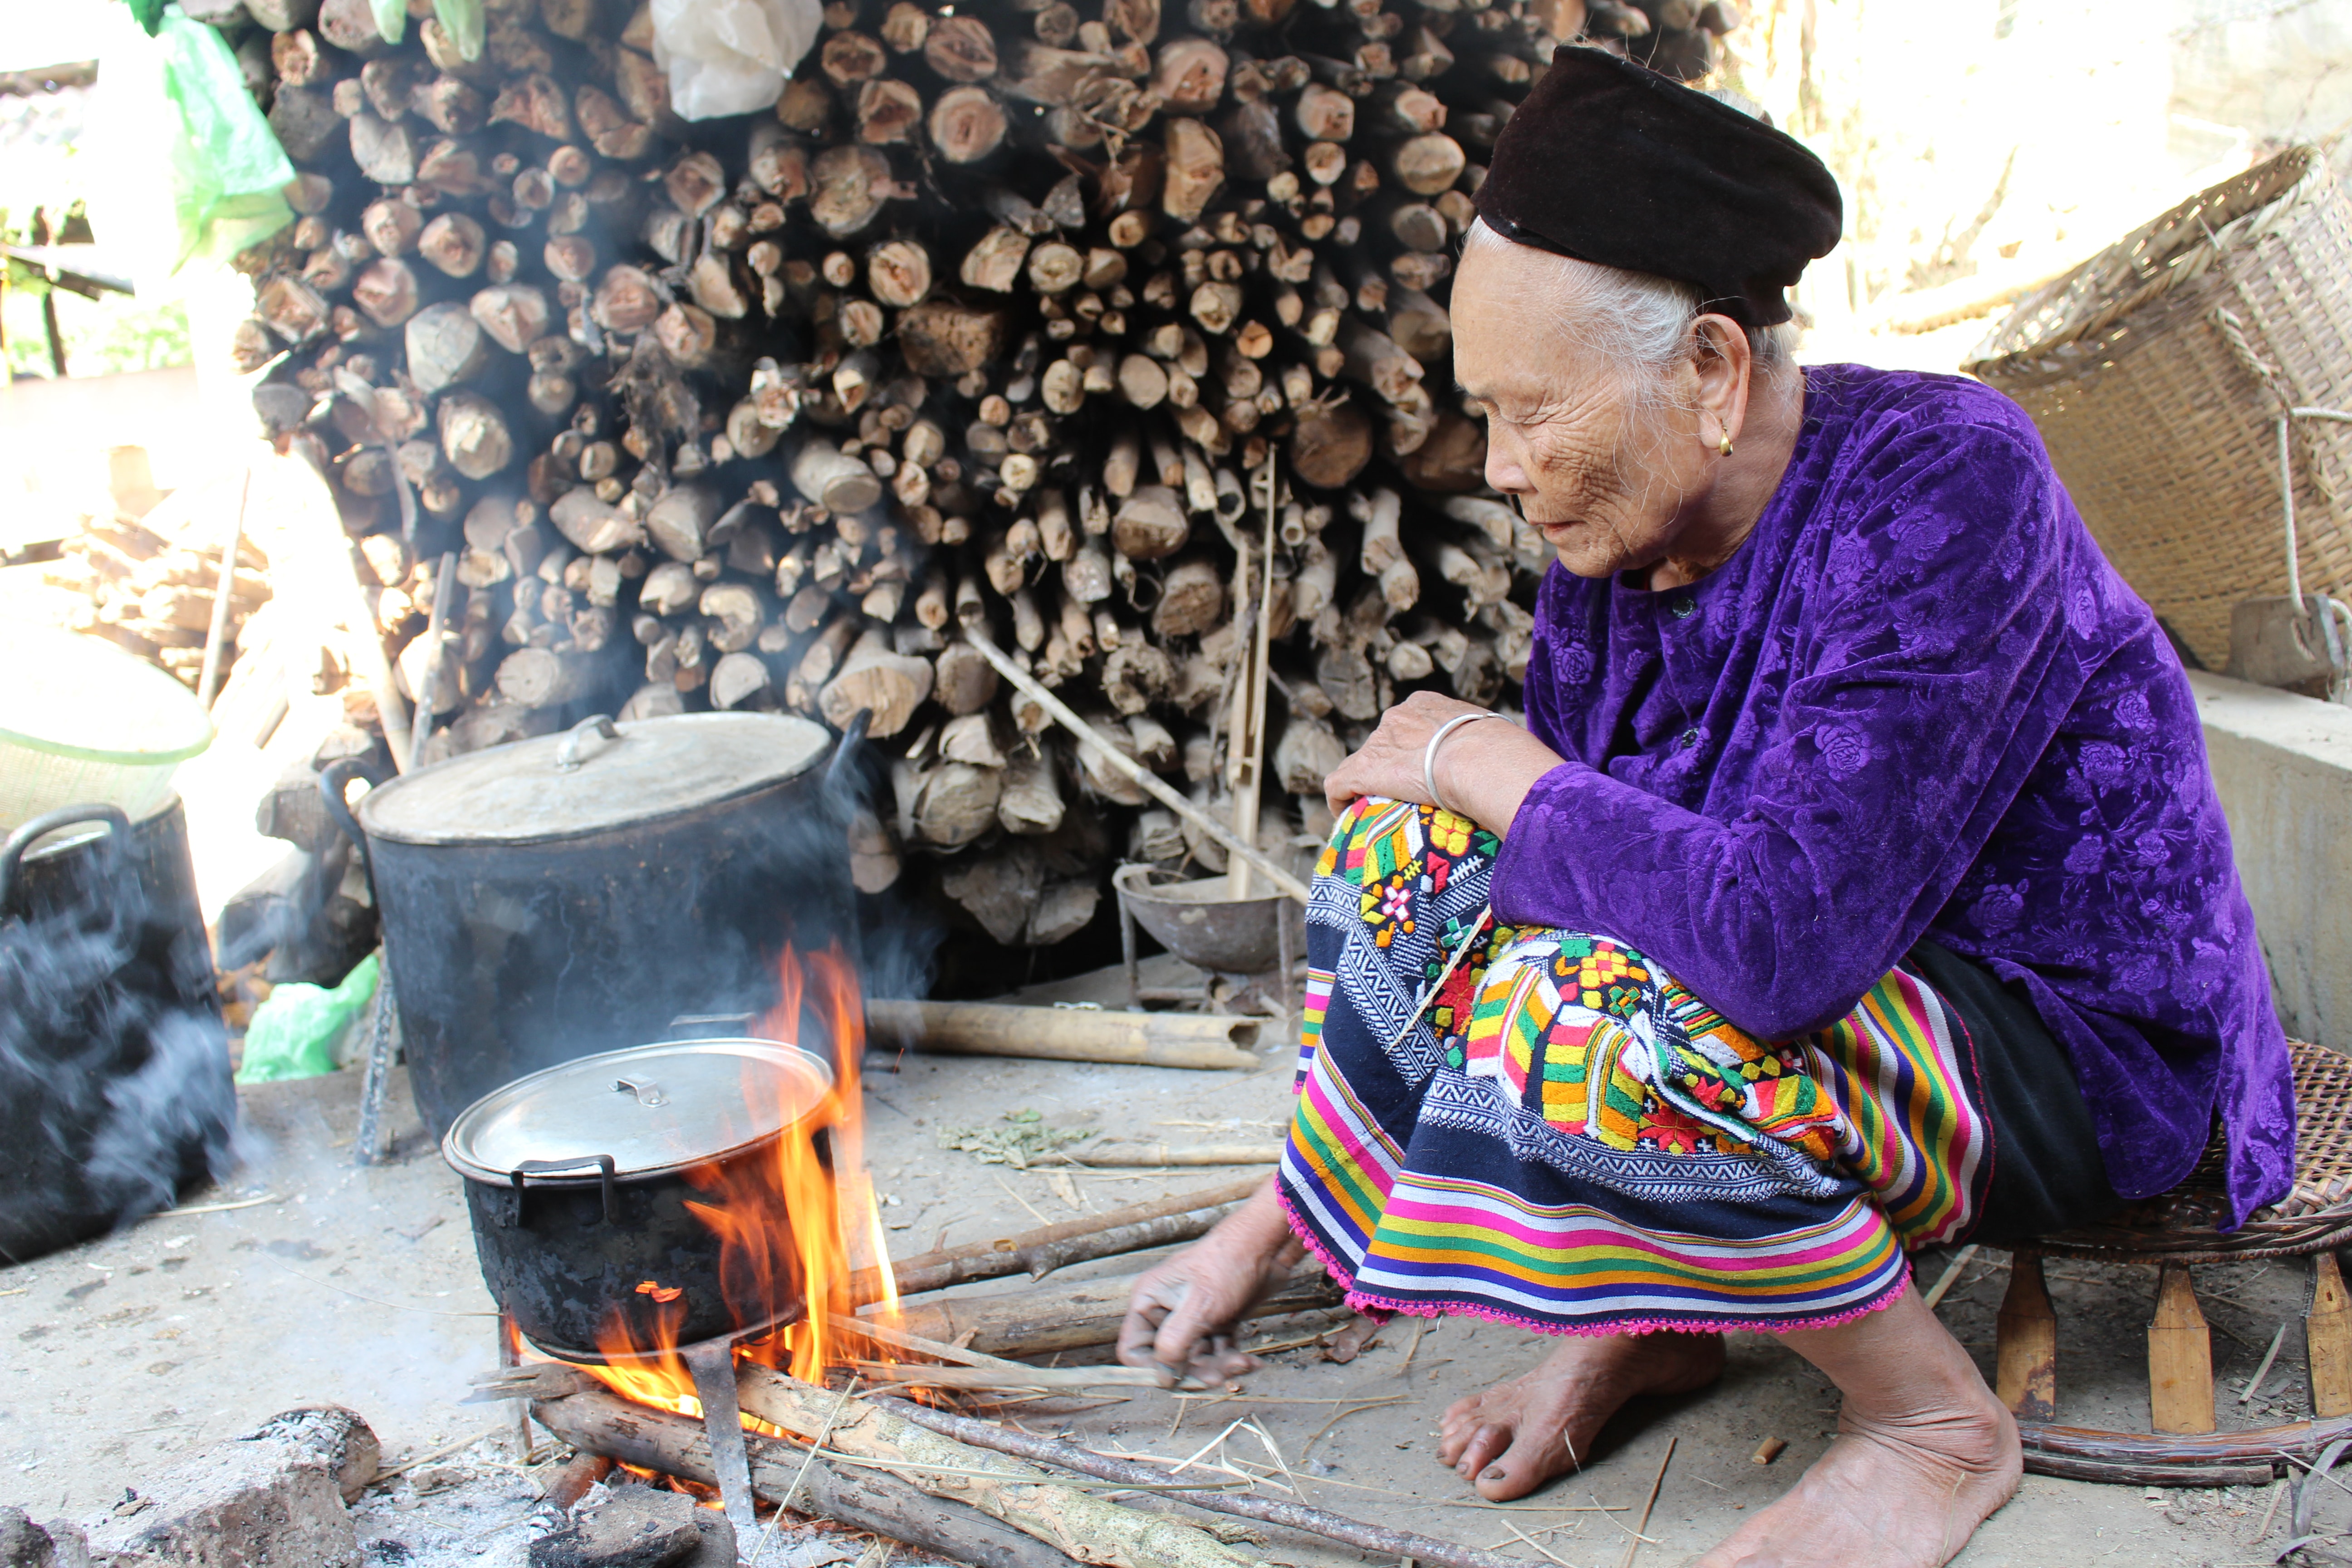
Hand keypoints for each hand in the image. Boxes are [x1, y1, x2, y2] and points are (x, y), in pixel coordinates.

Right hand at [1116, 1181, 1302, 1386]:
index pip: (1134, 1350)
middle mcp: (1166, 1310)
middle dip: (1197, 1371)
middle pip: (1170, 1359)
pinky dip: (1232, 1358)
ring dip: (1220, 1367)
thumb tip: (1162, 1380)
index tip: (1178, 1379)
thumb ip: (1175, 1344)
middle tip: (1221, 1377)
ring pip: (1197, 1359)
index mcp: (1149, 1301)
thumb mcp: (1198, 1307)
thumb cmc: (1226, 1265)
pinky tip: (1251, 1362)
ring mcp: (1192, 1316)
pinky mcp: (1216, 1321)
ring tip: (1243, 1364)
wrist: (1266, 1244)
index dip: (1152, 1370)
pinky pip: (1217, 1351)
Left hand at [1324, 691, 1569, 830]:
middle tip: (1406, 799)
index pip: (1412, 727)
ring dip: (1368, 787)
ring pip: (1362, 764)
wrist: (1478, 759)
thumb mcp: (1499, 742)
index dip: (1415, 752)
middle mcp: (1398, 717)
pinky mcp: (1364, 769)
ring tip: (1379, 813)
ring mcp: (1379, 743)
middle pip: (1385, 744)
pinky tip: (1348, 818)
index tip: (1425, 774)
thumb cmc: (1501, 754)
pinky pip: (1339, 784)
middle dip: (1391, 769)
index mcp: (1429, 706)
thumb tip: (1520, 773)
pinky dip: (1340, 800)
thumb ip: (1491, 751)